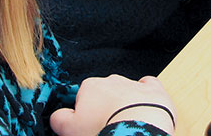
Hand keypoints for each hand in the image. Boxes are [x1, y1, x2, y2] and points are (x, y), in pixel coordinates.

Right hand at [50, 75, 174, 135]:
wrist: (136, 130)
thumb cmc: (103, 128)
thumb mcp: (69, 128)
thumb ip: (59, 119)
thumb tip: (57, 116)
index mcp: (90, 86)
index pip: (83, 96)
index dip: (84, 113)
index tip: (87, 125)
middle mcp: (112, 80)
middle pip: (104, 93)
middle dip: (105, 107)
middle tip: (106, 126)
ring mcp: (133, 83)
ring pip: (126, 91)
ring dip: (125, 104)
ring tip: (124, 123)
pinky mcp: (153, 90)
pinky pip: (148, 87)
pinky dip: (146, 95)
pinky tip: (144, 106)